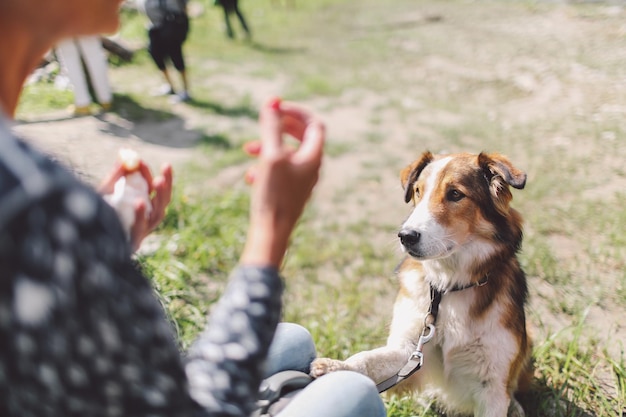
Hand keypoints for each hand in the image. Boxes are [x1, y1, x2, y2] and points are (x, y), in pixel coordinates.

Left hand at [99, 161, 172, 251]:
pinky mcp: (130, 243)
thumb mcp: (104, 193)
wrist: (79, 242)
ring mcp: (140, 234)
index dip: (148, 175)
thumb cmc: (94, 218)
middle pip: (162, 202)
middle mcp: (145, 222)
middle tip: (167, 166)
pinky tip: (139, 202)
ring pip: (158, 216)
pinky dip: (140, 215)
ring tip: (158, 181)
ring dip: (160, 197)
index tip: (139, 161)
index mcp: (142, 211)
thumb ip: (116, 176)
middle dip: (166, 183)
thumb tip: (125, 154)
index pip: (152, 191)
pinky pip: (139, 229)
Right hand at [241, 98, 324, 267]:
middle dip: (280, 127)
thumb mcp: (270, 156)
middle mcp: (312, 168)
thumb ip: (271, 128)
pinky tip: (250, 177)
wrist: (271, 234)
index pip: (314, 124)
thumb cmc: (273, 195)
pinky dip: (265, 167)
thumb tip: (272, 101)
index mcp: (314, 157)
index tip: (276, 107)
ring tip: (247, 151)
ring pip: (287, 154)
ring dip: (268, 147)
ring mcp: (301, 181)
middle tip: (264, 121)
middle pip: (302, 137)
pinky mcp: (290, 193)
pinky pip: (280, 172)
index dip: (296, 112)